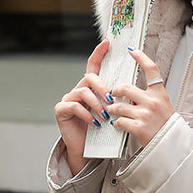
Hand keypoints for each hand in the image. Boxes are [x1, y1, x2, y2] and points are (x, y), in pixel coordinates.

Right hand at [54, 39, 110, 174]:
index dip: (100, 53)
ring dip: (97, 104)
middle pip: (90, 77)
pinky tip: (95, 123)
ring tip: (105, 116)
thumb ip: (116, 99)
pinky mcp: (61, 110)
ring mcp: (68, 99)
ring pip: (83, 91)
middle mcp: (78, 90)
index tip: (108, 42)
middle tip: (111, 100)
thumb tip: (132, 89)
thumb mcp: (112, 112)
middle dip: (103, 87)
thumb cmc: (102, 131)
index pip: (94, 65)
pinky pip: (74, 106)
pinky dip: (86, 114)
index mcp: (91, 88)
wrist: (88, 150)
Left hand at [107, 47, 174, 147]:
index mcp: (160, 93)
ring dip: (111, 109)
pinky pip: (119, 121)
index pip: (151, 69)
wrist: (172, 144)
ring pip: (118, 106)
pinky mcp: (138, 127)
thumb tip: (129, 89)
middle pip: (125, 88)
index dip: (141, 57)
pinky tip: (117, 124)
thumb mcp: (163, 105)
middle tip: (112, 95)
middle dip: (115, 91)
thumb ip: (149, 95)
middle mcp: (152, 102)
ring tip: (111, 111)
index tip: (132, 50)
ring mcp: (145, 115)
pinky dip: (116, 123)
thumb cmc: (165, 125)